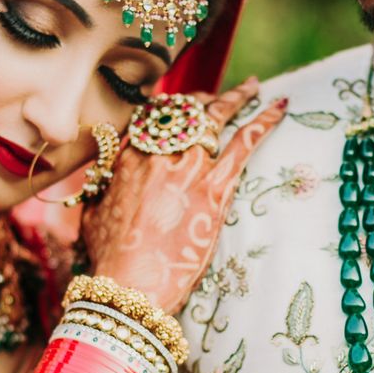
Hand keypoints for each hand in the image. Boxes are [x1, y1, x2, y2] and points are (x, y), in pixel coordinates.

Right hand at [82, 78, 285, 312]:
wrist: (129, 285)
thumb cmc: (108, 257)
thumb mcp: (94, 212)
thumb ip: (103, 187)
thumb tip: (104, 180)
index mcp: (127, 156)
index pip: (152, 115)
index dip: (170, 107)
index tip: (181, 106)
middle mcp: (158, 153)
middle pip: (185, 110)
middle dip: (203, 99)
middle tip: (219, 97)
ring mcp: (189, 168)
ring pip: (217, 116)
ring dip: (238, 97)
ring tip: (253, 86)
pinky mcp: (215, 189)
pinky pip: (244, 143)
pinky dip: (264, 121)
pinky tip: (279, 106)